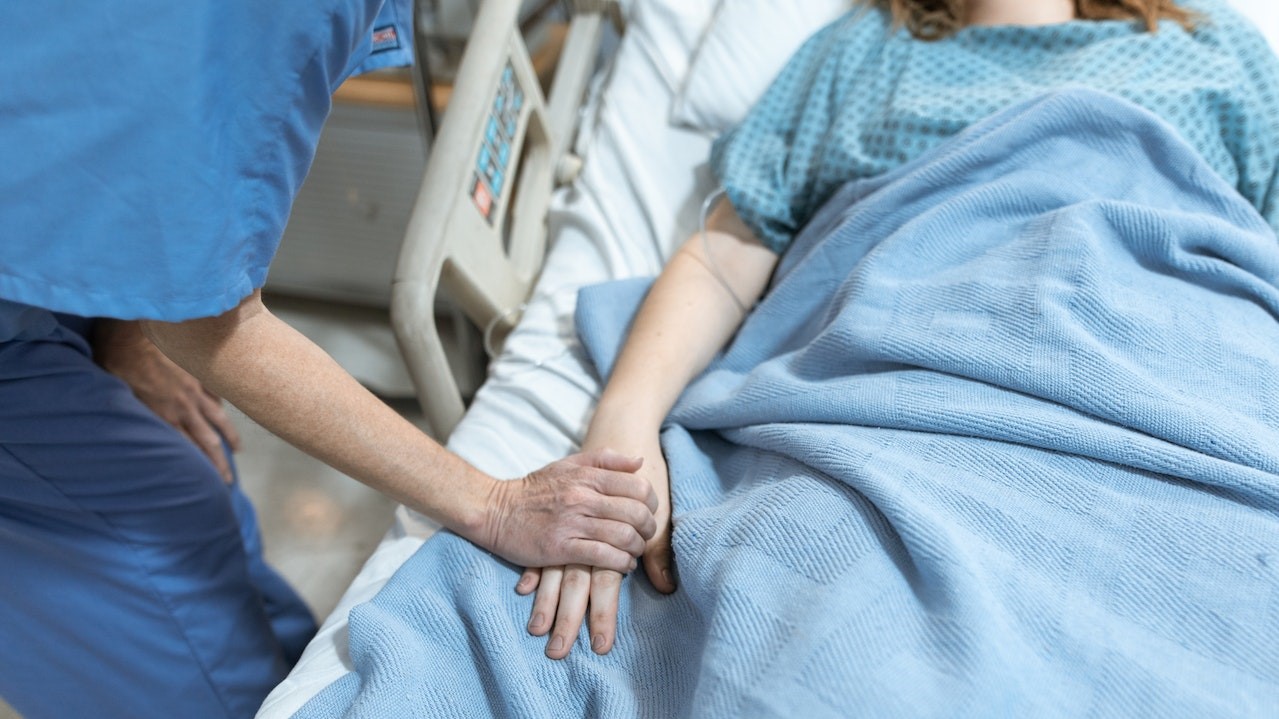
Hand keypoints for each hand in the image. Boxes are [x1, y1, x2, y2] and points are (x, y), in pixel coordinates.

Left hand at [94, 320, 241, 482]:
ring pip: (217, 417)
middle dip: (219, 463)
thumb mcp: (117, 396)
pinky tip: (222, 409)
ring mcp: (193, 388)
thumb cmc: (117, 361)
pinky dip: (219, 404)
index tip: (213, 483)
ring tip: (236, 448)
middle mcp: (184, 406)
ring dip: (228, 436)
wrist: (134, 331)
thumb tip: (137, 435)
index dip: (203, 468)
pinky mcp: (195, 372)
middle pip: (208, 440)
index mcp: (165, 415)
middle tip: (228, 481)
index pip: (189, 450)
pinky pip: (213, 392)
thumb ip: (135, 415)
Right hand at [517, 445, 675, 658]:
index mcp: (587, 477)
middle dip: (648, 528)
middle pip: (635, 513)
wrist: (495, 511)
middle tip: (645, 535)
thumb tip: (639, 461)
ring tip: (634, 551)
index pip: (638, 487)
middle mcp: (582, 498)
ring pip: (623, 536)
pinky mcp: (561, 548)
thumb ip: (605, 459)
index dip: (652, 503)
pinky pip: (603, 557)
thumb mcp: (568, 465)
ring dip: (636, 548)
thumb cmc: (535, 489)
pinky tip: (622, 565)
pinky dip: (621, 563)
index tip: (648, 513)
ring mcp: (572, 523)